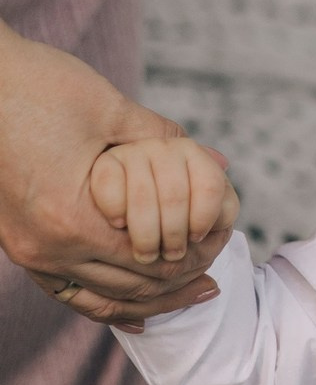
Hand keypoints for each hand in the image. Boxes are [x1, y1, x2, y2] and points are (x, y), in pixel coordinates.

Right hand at [0, 22, 233, 330]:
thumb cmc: (39, 85)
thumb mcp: (111, 109)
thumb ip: (167, 141)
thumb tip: (221, 163)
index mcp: (71, 217)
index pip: (149, 259)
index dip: (193, 255)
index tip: (225, 244)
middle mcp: (44, 247)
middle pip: (127, 286)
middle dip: (176, 279)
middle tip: (217, 268)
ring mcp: (27, 250)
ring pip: (97, 296)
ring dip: (145, 292)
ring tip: (191, 284)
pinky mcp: (18, 242)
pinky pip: (67, 287)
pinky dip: (106, 293)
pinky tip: (137, 299)